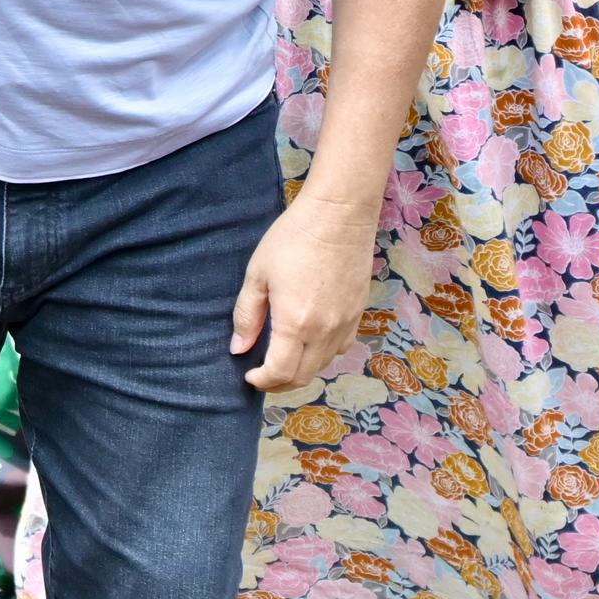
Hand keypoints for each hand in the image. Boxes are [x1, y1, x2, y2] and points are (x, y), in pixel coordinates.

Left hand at [233, 191, 381, 393]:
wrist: (339, 215)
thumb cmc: (293, 238)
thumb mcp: (258, 274)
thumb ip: (247, 315)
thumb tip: (239, 348)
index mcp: (295, 323)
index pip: (281, 373)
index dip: (263, 381)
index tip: (249, 376)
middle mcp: (324, 331)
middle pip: (304, 377)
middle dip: (279, 383)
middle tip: (263, 375)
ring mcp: (346, 323)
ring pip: (324, 364)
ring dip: (302, 370)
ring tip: (284, 360)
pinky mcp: (358, 312)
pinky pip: (341, 347)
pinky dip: (323, 355)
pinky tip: (310, 341)